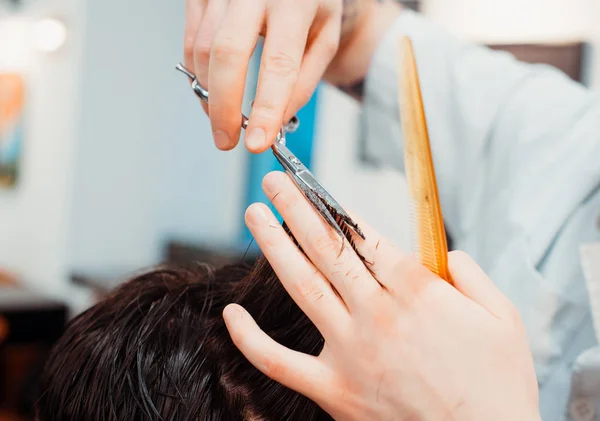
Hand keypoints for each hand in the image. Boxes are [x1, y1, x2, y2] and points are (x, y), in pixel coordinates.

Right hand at [183, 0, 367, 152]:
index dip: (266, 108)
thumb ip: (303, 80)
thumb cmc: (309, 1)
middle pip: (228, 55)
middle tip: (227, 140)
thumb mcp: (325, 36)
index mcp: (294, 3)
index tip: (258, 140)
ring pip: (204, 50)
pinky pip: (191, 41)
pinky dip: (198, 73)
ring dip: (210, 93)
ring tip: (224, 116)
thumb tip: (275, 119)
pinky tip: (212, 89)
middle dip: (223, 107)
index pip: (278, 64)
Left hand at [223, 171, 540, 420]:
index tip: (313, 187)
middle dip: (296, 210)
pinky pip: (280, 363)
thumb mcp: (504, 319)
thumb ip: (474, 276)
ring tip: (254, 215)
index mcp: (417, 292)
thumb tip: (451, 254)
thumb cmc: (498, 386)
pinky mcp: (335, 391)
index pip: (363, 237)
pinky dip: (250, 339)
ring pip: (303, 287)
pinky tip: (229, 314)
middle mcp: (377, 315)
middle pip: (327, 250)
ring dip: (274, 246)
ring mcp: (351, 353)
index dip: (333, 207)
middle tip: (274, 182)